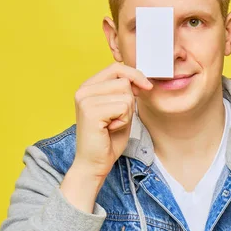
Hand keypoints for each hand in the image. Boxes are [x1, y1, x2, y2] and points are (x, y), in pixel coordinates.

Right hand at [71, 62, 152, 177]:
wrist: (95, 163)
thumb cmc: (109, 138)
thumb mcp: (120, 109)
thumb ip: (126, 92)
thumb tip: (142, 79)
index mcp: (88, 86)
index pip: (116, 67)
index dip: (135, 75)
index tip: (147, 86)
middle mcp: (83, 90)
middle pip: (124, 81)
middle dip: (130, 101)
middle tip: (117, 118)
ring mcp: (85, 100)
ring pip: (126, 95)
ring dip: (127, 113)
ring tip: (112, 124)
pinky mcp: (91, 112)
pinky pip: (123, 107)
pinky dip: (124, 121)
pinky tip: (110, 130)